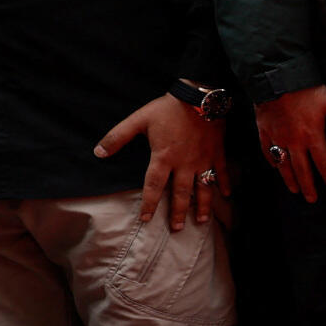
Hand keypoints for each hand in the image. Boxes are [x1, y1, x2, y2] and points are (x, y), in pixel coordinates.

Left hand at [96, 94, 230, 229]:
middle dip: (178, 212)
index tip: (146, 219)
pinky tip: (227, 195)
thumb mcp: (139, 120)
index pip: (154, 186)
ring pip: (203, 188)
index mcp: (164, 157)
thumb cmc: (167, 108)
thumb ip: (118, 137)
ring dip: (202, 206)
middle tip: (177, 229)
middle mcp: (184, 164)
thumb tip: (98, 152)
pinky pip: (221, 172)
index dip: (149, 204)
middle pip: (181, 193)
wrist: (199, 96)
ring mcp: (203, 160)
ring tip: (201, 221)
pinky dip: (224, 183)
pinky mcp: (217, 152)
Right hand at [255, 84, 325, 202]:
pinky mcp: (264, 131)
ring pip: (283, 165)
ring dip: (290, 179)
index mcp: (312, 135)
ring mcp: (277, 138)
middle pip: (302, 170)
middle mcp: (294, 141)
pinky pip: (267, 152)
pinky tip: (276, 168)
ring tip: (295, 190)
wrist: (277, 77)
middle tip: (312, 199)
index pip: (323, 162)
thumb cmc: (306, 89)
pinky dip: (272, 162)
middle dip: (308, 186)